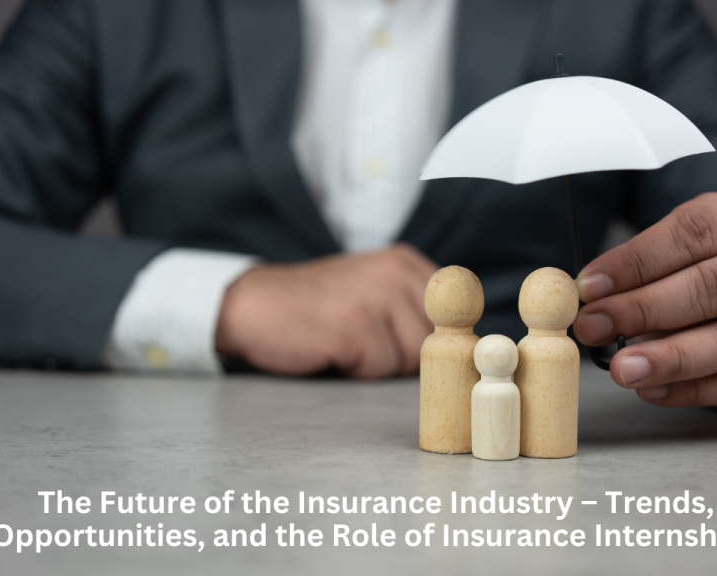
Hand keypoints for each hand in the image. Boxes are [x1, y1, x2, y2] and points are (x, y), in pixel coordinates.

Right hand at [216, 243, 437, 378]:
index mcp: (405, 263)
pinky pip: (379, 368)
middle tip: (362, 341)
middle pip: (435, 344)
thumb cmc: (317, 308)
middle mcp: (394, 273)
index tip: (402, 340)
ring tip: (346, 342)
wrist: (255, 306)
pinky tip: (331, 348)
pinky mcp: (353, 326)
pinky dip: (356, 370)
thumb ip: (414, 308)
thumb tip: (461, 349)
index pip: (455, 316)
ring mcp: (374, 297)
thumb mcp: (373, 290)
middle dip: (401, 355)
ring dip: (378, 364)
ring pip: (409, 360)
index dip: (436, 341)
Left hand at [573, 192, 716, 419]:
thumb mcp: (682, 250)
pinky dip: (695, 391)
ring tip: (623, 368)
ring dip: (670, 358)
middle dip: (644, 310)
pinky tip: (654, 390)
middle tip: (596, 329)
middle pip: (714, 286)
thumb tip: (592, 296)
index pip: (693, 232)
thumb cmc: (716, 270)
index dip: (637, 261)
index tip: (590, 287)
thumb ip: (641, 269)